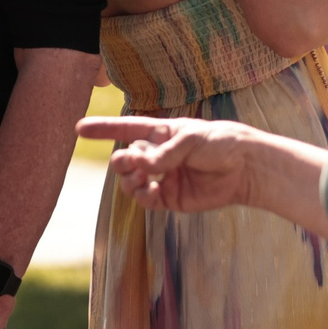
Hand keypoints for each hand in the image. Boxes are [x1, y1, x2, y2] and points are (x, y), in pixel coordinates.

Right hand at [77, 116, 265, 212]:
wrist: (247, 169)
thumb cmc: (222, 144)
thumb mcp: (192, 140)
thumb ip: (164, 153)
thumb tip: (141, 166)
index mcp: (162, 133)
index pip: (127, 129)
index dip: (103, 129)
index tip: (79, 128)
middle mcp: (159, 155)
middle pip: (125, 159)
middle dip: (121, 162)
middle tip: (129, 163)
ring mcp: (163, 177)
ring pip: (131, 181)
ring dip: (129, 180)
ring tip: (142, 178)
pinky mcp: (171, 198)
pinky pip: (146, 199)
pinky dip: (142, 196)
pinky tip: (150, 190)